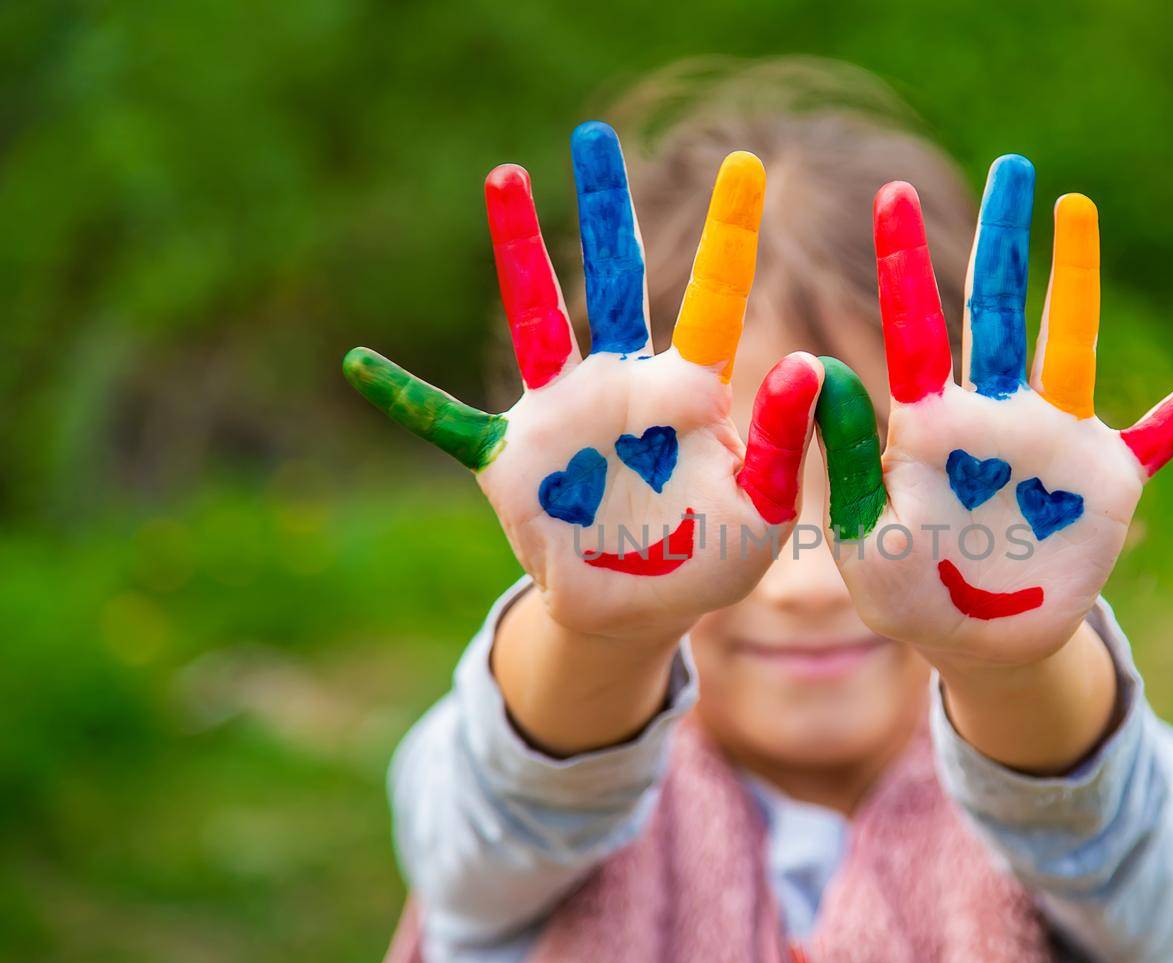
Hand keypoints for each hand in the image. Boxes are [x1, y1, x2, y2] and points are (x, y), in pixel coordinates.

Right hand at [344, 122, 822, 642]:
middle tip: (597, 135)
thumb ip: (781, 442)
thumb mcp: (763, 508)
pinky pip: (449, 423)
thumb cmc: (712, 557)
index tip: (747, 163)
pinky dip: (407, 398)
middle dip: (608, 207)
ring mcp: (562, 415)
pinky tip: (359, 365)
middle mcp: (622, 384)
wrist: (644, 610)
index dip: (728, 236)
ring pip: (537, 320)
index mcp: (688, 393)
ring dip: (521, 251)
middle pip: (615, 280)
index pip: (712, 301)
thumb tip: (806, 364)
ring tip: (506, 176)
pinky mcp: (512, 459)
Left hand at [816, 156, 1172, 667]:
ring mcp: (1054, 443)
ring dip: (1077, 283)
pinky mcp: (1104, 482)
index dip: (905, 263)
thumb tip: (812, 367)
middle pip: (998, 310)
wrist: (975, 644)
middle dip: (1003, 238)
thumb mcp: (864, 535)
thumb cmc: (907, 593)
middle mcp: (995, 415)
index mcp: (930, 425)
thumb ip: (843, 458)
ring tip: (1077, 211)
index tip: (891, 195)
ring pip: (1072, 347)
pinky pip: (1162, 435)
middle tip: (1012, 168)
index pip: (914, 328)